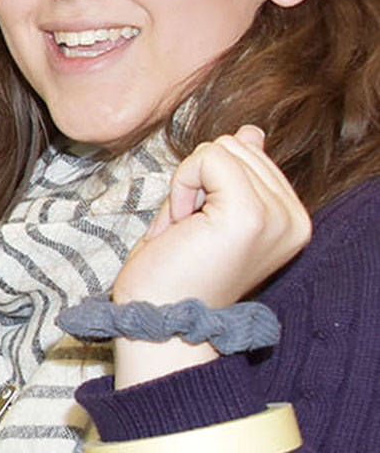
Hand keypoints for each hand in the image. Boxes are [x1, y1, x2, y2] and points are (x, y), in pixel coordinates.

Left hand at [112, 126, 310, 385]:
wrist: (157, 320)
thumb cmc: (171, 273)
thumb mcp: (207, 212)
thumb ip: (234, 173)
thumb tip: (252, 132)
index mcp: (290, 218)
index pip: (247, 152)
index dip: (205, 181)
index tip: (196, 227)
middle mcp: (294, 218)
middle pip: (235, 145)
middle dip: (197, 179)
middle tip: (188, 230)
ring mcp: (277, 217)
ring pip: (221, 149)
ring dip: (187, 185)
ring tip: (186, 232)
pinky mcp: (251, 215)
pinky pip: (209, 158)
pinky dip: (182, 184)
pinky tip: (181, 225)